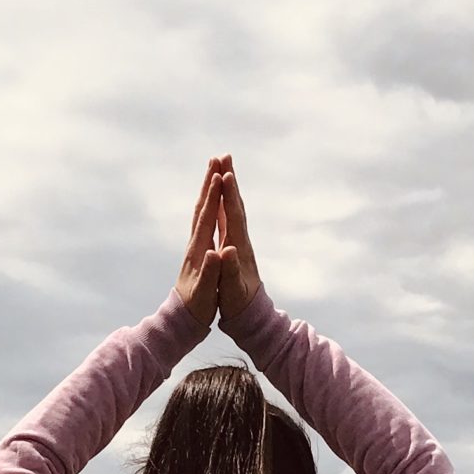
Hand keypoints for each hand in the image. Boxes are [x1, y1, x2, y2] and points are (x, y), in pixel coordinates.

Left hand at [175, 156, 222, 324]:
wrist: (180, 321)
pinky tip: (212, 200)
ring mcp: (194, 247)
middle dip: (211, 182)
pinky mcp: (197, 251)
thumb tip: (215, 253)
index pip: (208, 218)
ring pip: (202, 211)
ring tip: (215, 169)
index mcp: (199, 252)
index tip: (220, 174)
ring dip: (208, 189)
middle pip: (203, 207)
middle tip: (219, 157)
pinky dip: (209, 205)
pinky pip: (204, 220)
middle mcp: (195, 245)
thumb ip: (211, 272)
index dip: (215, 197)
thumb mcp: (206, 294)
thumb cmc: (196, 310)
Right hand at [211, 155, 262, 321]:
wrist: (252, 316)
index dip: (228, 196)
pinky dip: (225, 202)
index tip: (224, 174)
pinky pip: (229, 218)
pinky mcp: (235, 247)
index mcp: (238, 249)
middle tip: (224, 156)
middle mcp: (240, 241)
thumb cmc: (238, 306)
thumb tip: (227, 250)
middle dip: (229, 181)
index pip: (233, 217)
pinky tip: (221, 196)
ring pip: (233, 209)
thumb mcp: (232, 291)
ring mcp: (239, 243)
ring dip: (228, 187)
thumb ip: (229, 271)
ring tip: (223, 167)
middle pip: (234, 205)